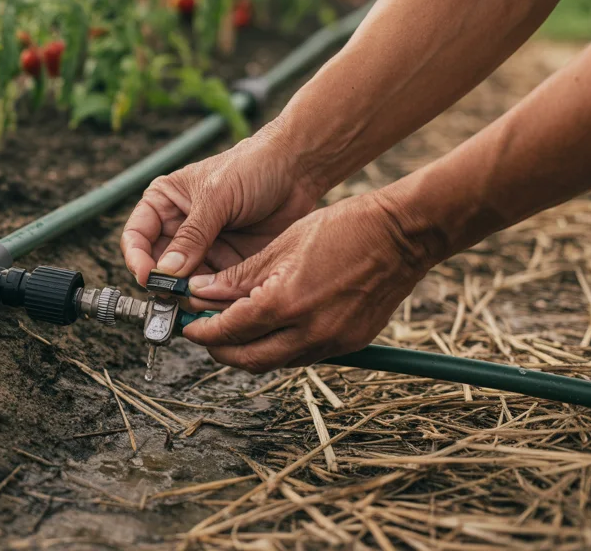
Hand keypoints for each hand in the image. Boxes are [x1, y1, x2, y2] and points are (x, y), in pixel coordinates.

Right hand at [122, 126, 319, 286]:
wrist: (297, 170)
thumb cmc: (252, 167)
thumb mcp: (216, 197)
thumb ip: (191, 236)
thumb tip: (166, 272)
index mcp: (164, 203)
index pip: (136, 237)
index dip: (137, 260)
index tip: (148, 278)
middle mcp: (179, 228)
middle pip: (159, 266)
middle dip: (165, 284)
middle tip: (176, 297)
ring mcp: (203, 248)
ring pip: (184, 282)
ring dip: (190, 294)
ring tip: (203, 299)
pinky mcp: (228, 263)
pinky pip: (213, 287)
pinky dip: (214, 297)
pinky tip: (221, 299)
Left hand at [181, 191, 436, 372]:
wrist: (403, 235)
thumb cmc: (343, 228)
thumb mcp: (282, 245)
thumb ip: (239, 276)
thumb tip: (201, 292)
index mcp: (287, 302)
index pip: (231, 330)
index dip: (203, 331)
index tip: (188, 327)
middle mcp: (310, 331)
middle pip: (250, 360)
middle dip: (221, 351)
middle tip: (204, 334)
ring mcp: (334, 341)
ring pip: (277, 362)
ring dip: (250, 351)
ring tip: (233, 329)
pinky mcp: (351, 344)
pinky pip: (304, 355)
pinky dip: (281, 347)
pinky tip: (271, 326)